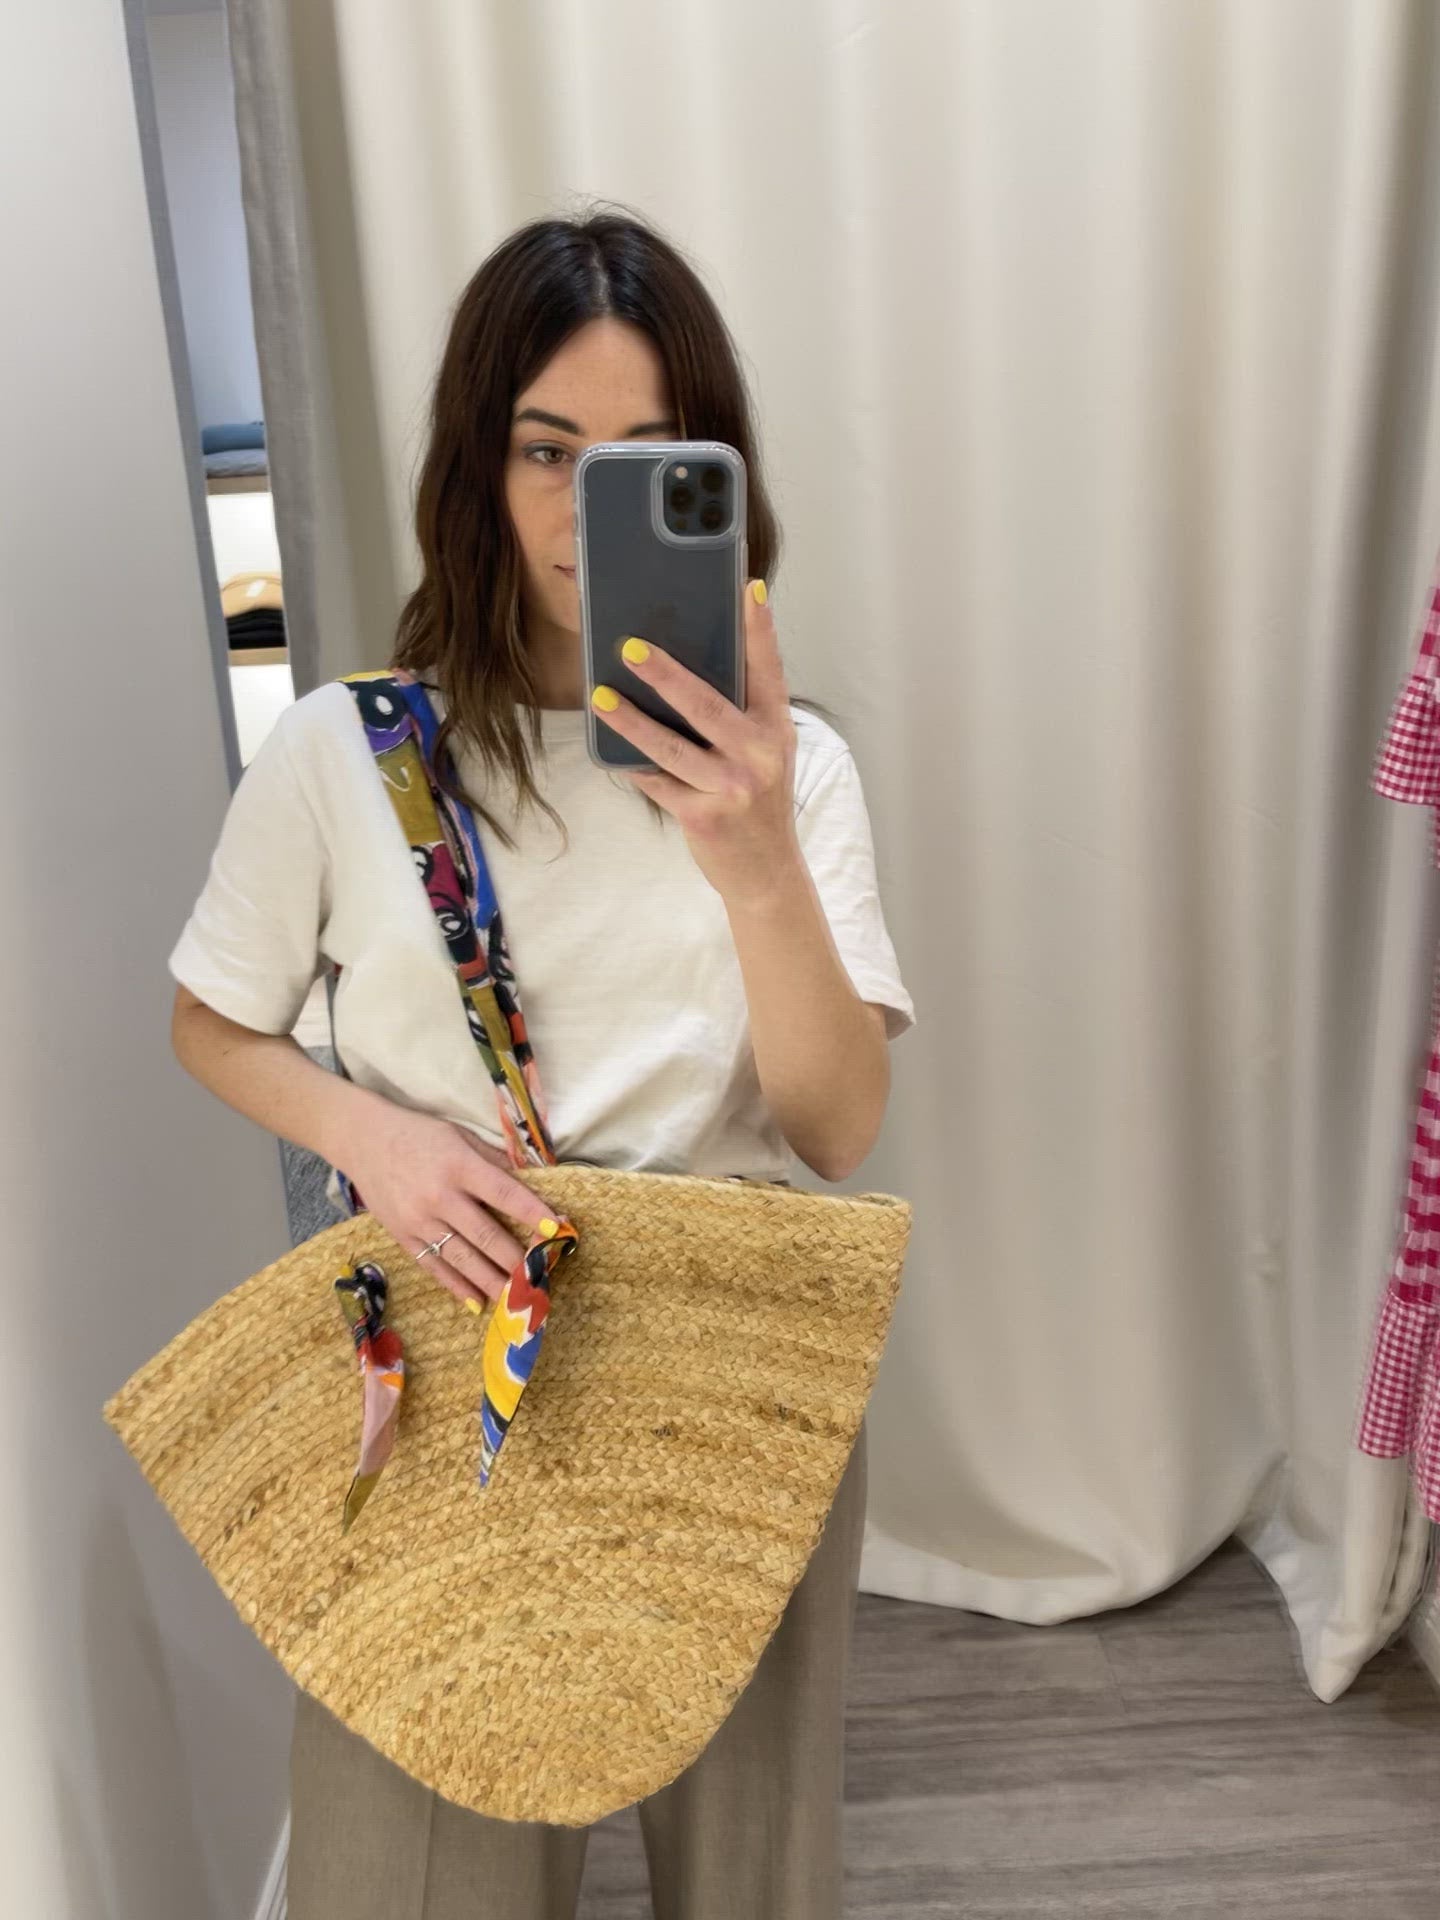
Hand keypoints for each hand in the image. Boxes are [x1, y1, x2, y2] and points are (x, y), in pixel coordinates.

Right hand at [335, 1095, 558, 1308]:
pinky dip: (457, 1286)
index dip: (532, 1212)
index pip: (504, 1192)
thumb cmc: (420, 1134)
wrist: (363, 1140)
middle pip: (485, 1235)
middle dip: (517, 1259)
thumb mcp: (460, 1136)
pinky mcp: (403, 1236)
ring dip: (492, 1281)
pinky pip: (434, 1267)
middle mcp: (439, 1196)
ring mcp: (419, 1220)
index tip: (557, 1231)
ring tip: (517, 1299)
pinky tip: (477, 1302)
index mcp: (459, 1165)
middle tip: (542, 1277)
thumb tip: (531, 1182)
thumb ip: (494, 1160)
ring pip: (462, 1258)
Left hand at [590, 580, 801, 906]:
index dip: (759, 630)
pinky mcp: (704, 815)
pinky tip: (611, 750)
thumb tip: (680, 672)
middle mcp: (759, 755)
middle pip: (706, 705)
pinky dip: (633, 764)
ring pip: (671, 747)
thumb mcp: (766, 753)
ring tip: (600, 697)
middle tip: (631, 648)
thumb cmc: (758, 800)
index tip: (747, 590)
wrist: (767, 871)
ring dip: (630, 720)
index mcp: (775, 729)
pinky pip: (657, 782)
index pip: (768, 671)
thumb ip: (740, 714)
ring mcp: (731, 787)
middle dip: (666, 675)